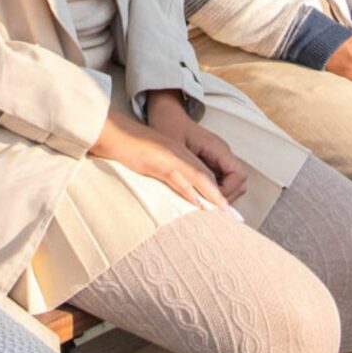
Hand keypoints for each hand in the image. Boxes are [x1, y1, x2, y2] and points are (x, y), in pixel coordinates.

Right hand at [89, 108, 239, 217]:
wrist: (114, 132)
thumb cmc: (130, 149)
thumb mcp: (152, 163)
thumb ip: (167, 175)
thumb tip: (177, 194)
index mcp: (181, 156)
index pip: (206, 177)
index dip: (219, 195)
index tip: (229, 213)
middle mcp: (182, 156)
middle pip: (209, 179)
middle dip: (223, 200)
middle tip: (236, 219)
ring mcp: (173, 158)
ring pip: (200, 178)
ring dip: (214, 198)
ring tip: (227, 215)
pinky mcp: (161, 162)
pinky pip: (180, 178)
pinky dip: (191, 192)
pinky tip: (200, 204)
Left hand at [145, 91, 247, 202]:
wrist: (165, 114)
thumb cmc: (168, 127)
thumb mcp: (175, 151)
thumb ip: (189, 172)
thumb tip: (198, 197)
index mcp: (217, 148)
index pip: (239, 175)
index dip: (228, 191)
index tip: (209, 199)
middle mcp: (222, 153)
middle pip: (239, 182)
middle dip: (226, 196)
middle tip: (206, 204)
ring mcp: (218, 158)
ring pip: (232, 183)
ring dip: (220, 194)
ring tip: (200, 200)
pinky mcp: (212, 161)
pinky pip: (221, 180)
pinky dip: (213, 190)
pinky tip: (197, 193)